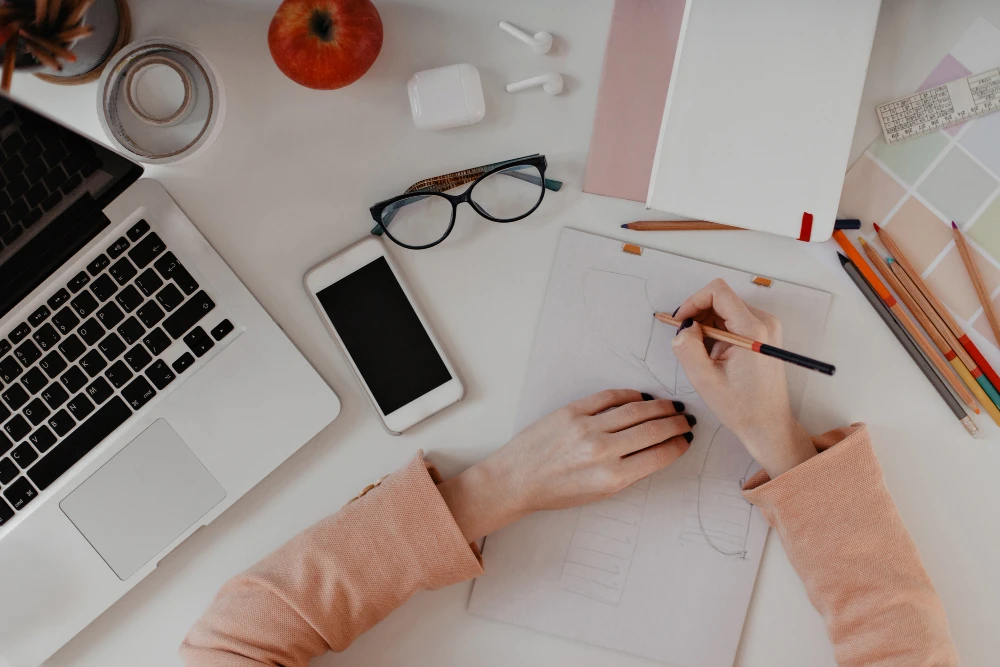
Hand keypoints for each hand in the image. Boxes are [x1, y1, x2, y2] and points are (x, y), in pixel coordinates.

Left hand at [437, 390, 693, 541]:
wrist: (516, 479)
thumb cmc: (555, 492)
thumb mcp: (597, 495)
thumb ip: (626, 473)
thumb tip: (654, 451)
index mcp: (612, 478)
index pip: (658, 455)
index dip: (677, 446)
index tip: (686, 440)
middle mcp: (602, 451)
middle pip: (652, 430)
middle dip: (674, 423)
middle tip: (685, 419)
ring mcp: (586, 427)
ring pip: (635, 410)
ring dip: (658, 407)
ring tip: (670, 406)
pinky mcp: (571, 411)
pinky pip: (608, 397)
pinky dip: (629, 395)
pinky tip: (641, 397)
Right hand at [671, 279, 815, 478]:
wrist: (768, 425)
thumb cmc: (741, 407)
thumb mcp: (704, 379)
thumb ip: (687, 347)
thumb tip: (684, 326)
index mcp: (752, 330)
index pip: (717, 292)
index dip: (693, 302)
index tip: (680, 322)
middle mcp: (764, 322)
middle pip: (721, 299)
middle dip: (698, 315)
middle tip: (687, 342)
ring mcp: (766, 328)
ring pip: (725, 309)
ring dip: (707, 325)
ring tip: (703, 354)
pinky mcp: (764, 335)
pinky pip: (733, 320)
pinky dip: (717, 331)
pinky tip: (715, 355)